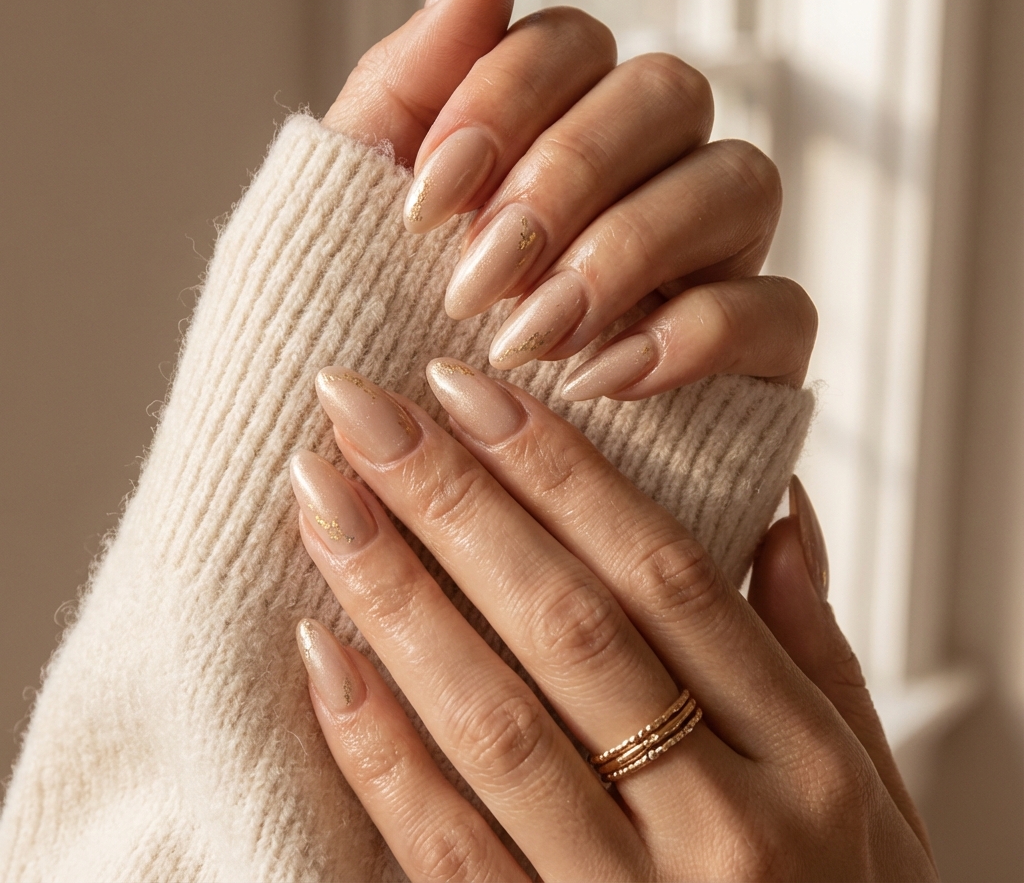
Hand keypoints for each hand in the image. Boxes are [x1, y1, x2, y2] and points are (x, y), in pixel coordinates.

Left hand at [289, 363, 936, 880]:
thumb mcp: (875, 792)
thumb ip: (816, 648)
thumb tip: (777, 509)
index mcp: (805, 759)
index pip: (662, 573)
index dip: (556, 470)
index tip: (467, 390)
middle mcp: (726, 826)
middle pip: (566, 624)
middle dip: (452, 499)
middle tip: (364, 408)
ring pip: (494, 720)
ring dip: (395, 594)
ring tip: (323, 496)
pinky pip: (443, 850)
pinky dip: (376, 747)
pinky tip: (320, 652)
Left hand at [322, 0, 815, 399]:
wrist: (418, 486)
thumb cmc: (382, 341)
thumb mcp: (363, 209)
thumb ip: (415, 75)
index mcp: (556, 130)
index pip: (569, 41)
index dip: (499, 102)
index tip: (423, 204)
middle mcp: (647, 174)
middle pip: (664, 91)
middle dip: (564, 178)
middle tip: (475, 280)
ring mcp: (713, 256)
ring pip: (740, 178)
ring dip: (626, 252)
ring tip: (529, 338)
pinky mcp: (754, 349)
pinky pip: (780, 305)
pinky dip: (692, 335)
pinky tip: (602, 378)